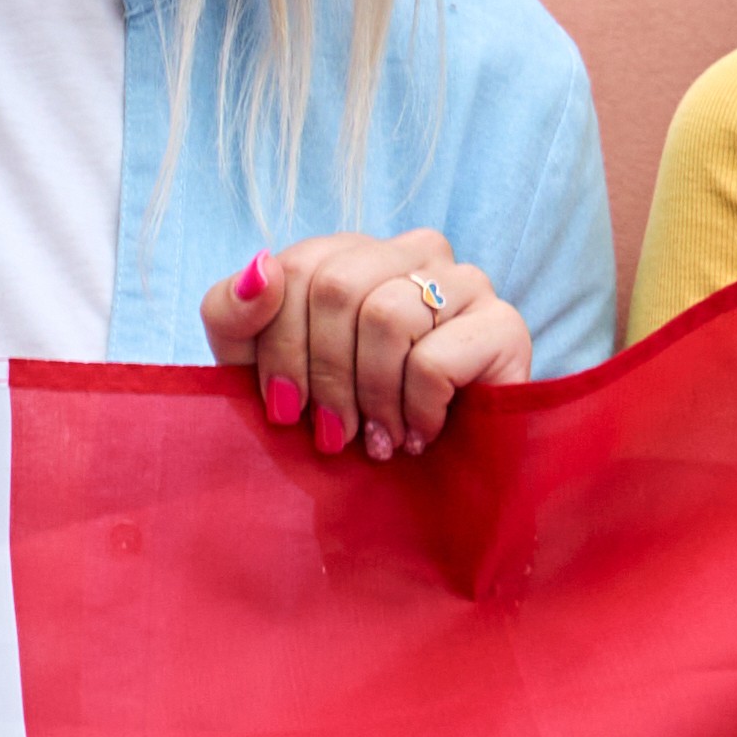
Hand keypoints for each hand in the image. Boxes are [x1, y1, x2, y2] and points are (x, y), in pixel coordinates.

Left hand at [210, 229, 531, 457]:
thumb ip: (234, 314)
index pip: (297, 266)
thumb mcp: (259, 368)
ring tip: (377, 440)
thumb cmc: (342, 416)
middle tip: (330, 434)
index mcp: (354, 253)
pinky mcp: (503, 326)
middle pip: (337, 286)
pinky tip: (418, 435)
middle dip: (321, 374)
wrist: (430, 483)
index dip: (280, 346)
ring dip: (370, 397)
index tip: (284, 409)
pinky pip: (432, 358)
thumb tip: (260, 269)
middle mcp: (412, 252)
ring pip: (385, 316)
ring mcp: (465, 281)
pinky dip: (413, 410)